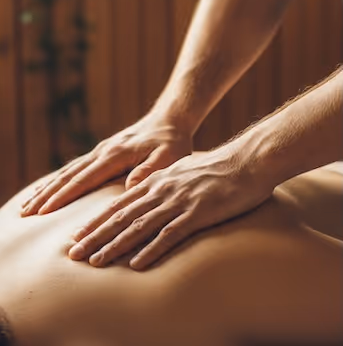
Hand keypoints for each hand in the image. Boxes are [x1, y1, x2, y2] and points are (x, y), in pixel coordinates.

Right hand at [20, 111, 192, 216]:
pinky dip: (58, 179)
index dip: (63, 196)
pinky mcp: (103, 152)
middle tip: (25, 214)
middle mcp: (103, 152)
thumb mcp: (168, 157)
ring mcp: (101, 151)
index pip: (84, 179)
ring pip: (68, 171)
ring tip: (27, 205)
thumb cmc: (172, 141)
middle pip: (68, 176)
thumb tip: (130, 186)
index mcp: (115, 155)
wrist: (170, 119)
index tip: (44, 212)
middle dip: (45, 195)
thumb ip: (150, 170)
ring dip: (46, 188)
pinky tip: (48, 189)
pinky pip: (75, 168)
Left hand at [67, 137, 273, 270]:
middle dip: (96, 236)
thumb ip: (162, 181)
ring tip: (96, 261)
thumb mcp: (182, 169)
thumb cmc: (217, 167)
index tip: (78, 235)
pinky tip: (136, 264)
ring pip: (139, 226)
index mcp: (157, 180)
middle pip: (122, 216)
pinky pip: (169, 235)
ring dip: (115, 245)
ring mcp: (179, 202)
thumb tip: (145, 190)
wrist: (247, 161)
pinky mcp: (197, 213)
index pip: (120, 204)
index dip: (97, 221)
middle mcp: (162, 190)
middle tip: (75, 253)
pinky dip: (150, 250)